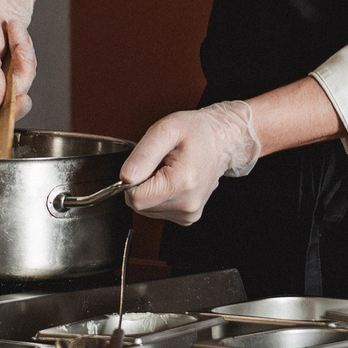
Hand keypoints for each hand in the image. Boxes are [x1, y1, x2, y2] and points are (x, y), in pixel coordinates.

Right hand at [0, 0, 36, 121]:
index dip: (7, 109)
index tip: (23, 99)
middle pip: (10, 98)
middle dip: (19, 69)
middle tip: (16, 42)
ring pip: (22, 82)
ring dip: (23, 55)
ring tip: (13, 31)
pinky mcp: (8, 75)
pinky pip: (27, 71)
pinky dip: (25, 51)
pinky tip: (15, 36)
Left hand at [119, 101, 261, 225]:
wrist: (222, 140)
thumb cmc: (197, 132)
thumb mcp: (166, 130)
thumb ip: (143, 154)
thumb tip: (125, 177)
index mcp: (181, 183)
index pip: (135, 198)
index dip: (132, 179)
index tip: (147, 164)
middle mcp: (186, 205)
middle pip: (140, 205)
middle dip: (143, 183)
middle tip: (160, 163)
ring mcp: (188, 214)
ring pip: (147, 209)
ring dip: (151, 189)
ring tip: (168, 169)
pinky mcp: (187, 217)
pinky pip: (158, 210)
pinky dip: (160, 195)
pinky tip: (174, 180)